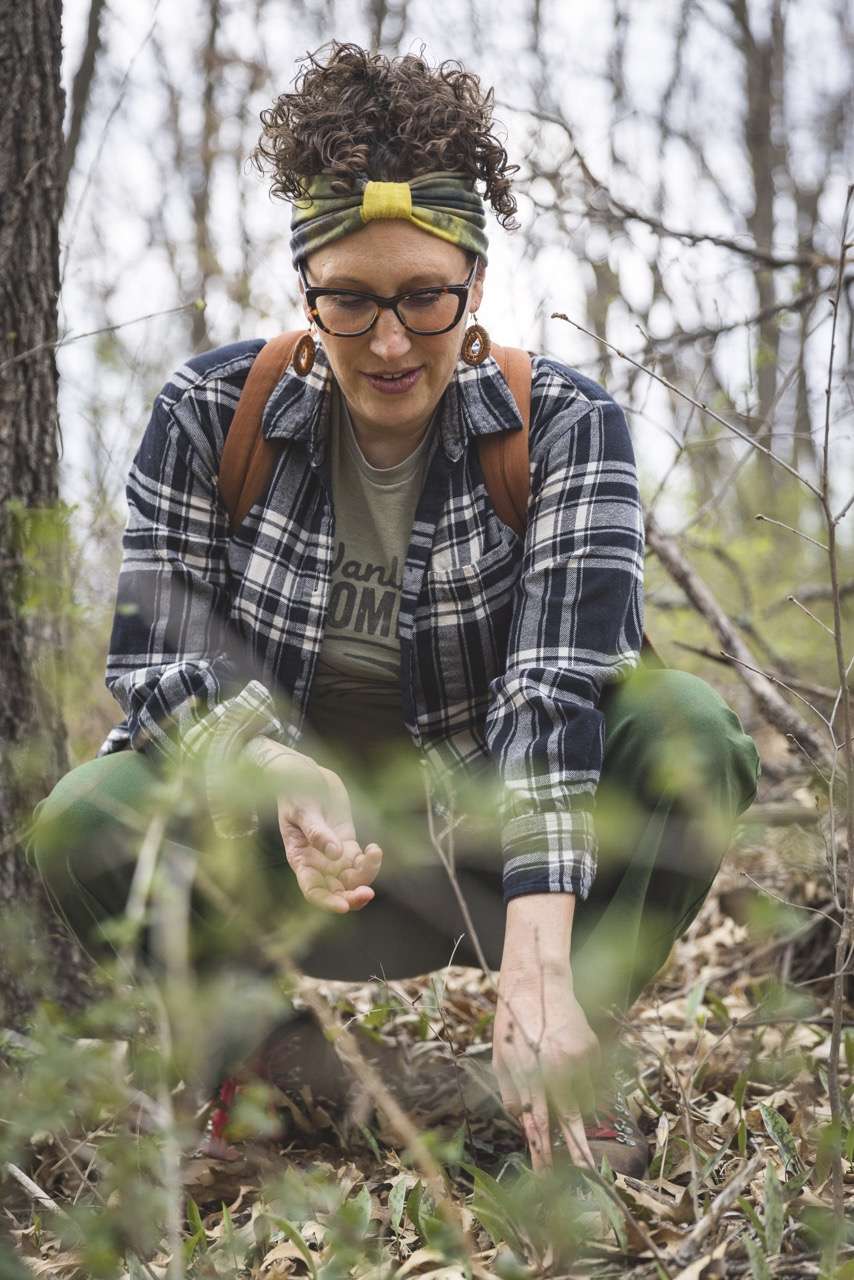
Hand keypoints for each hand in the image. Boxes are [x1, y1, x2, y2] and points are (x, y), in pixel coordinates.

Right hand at [247, 738, 382, 913]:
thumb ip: (317, 832)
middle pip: (336, 890)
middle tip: (367, 893)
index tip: (343, 906)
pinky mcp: (347, 842)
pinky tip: (374, 849)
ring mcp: (333, 854)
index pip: (313, 890)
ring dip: (366, 876)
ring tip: (374, 855)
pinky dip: (370, 860)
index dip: (327, 902)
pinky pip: (361, 860)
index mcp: (300, 859)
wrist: (303, 773)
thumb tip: (334, 854)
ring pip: (353, 878)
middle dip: (352, 896)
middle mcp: (317, 863)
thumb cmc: (295, 791)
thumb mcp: (302, 809)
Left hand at [493, 966, 599, 1172]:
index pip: (539, 1123)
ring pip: (585, 1100)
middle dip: (578, 1148)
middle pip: (571, 1118)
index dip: (544, 1152)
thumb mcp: (500, 1059)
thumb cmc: (512, 1025)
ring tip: (559, 1082)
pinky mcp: (592, 1049)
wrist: (537, 984)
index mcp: (531, 1073)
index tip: (548, 1177)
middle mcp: (557, 1068)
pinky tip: (567, 1060)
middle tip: (586, 1172)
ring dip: (576, 1104)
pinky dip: (585, 1082)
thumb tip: (521, 1121)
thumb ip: (511, 1093)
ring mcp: (578, 1058)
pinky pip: (593, 1079)